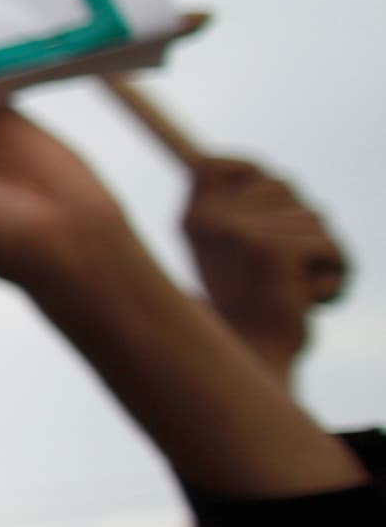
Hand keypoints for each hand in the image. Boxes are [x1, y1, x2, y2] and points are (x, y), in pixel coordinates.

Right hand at [181, 155, 346, 377]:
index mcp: (192, 218)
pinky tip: (305, 301)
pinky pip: (331, 248)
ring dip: (319, 258)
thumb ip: (240, 212)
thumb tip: (247, 171)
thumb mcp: (232, 254)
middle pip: (284, 186)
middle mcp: (209, 219)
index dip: (250, 173)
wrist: (251, 362)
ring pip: (315, 218)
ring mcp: (239, 232)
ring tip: (291, 290)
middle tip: (278, 271)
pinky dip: (333, 278)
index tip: (258, 199)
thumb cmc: (248, 309)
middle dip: (298, 227)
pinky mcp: (274, 250)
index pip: (220, 164)